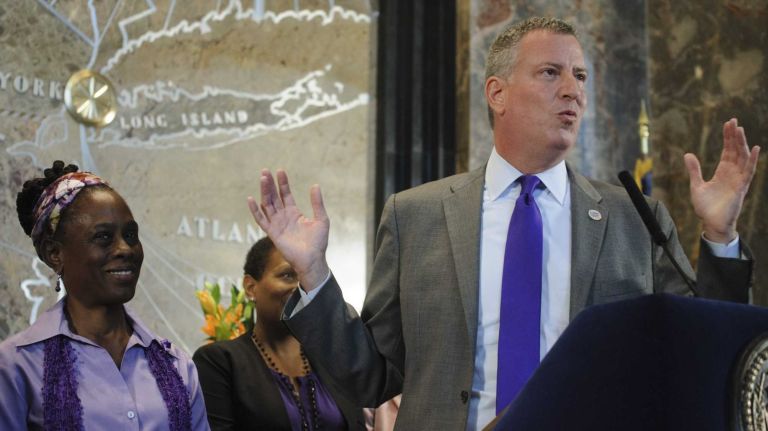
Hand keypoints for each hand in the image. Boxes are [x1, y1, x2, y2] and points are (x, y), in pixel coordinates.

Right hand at [248, 169, 329, 290]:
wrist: (312, 259)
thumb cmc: (318, 242)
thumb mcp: (321, 219)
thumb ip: (317, 203)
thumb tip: (315, 185)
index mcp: (294, 213)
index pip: (286, 194)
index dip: (282, 183)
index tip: (280, 171)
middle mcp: (283, 217)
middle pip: (274, 197)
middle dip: (270, 184)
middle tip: (265, 171)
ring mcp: (277, 224)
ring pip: (267, 205)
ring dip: (264, 192)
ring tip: (263, 178)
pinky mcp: (272, 233)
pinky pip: (261, 220)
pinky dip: (255, 210)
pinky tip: (251, 199)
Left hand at [684, 118, 759, 242]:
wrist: (711, 224)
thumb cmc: (706, 207)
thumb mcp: (696, 185)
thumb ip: (694, 170)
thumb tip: (687, 154)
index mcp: (722, 172)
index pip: (728, 151)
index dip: (728, 138)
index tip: (728, 124)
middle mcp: (732, 174)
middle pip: (735, 151)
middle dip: (734, 136)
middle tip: (733, 121)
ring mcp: (738, 180)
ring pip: (742, 158)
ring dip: (742, 144)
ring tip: (740, 130)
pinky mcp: (741, 188)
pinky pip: (748, 172)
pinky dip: (752, 160)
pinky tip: (754, 149)